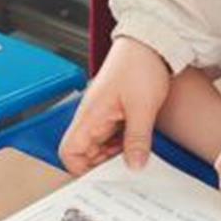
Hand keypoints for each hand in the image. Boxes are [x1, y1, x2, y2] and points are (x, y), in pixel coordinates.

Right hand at [59, 38, 171, 173]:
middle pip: (84, 152)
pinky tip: (138, 142)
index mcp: (90, 115)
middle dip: (103, 164)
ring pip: (99, 144)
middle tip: (126, 168)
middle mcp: (91, 115)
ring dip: (115, 154)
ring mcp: (102, 113)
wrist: (150, 43)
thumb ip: (138, 140)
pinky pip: (112, 135)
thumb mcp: (142, 108)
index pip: (69, 152)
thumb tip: (135, 166)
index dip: (82, 169)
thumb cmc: (140, 66)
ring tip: (135, 154)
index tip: (103, 177)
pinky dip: (123, 143)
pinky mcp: (114, 110)